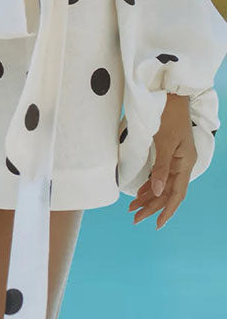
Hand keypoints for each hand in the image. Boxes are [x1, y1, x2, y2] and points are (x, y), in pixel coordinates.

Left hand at [128, 92, 196, 228]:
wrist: (171, 94)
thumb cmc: (168, 115)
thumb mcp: (163, 141)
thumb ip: (160, 168)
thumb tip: (155, 192)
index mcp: (185, 163)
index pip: (176, 194)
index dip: (166, 210)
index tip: (156, 224)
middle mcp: (182, 163)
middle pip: (167, 191)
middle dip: (152, 206)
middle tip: (134, 218)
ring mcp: (175, 158)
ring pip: (162, 184)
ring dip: (149, 196)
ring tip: (133, 209)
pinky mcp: (168, 152)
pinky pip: (160, 174)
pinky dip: (149, 184)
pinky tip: (140, 192)